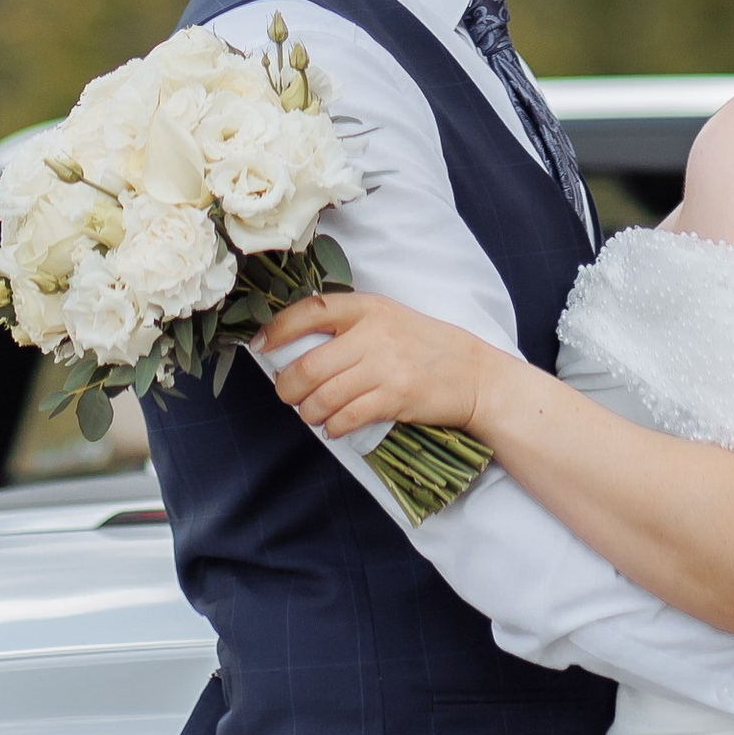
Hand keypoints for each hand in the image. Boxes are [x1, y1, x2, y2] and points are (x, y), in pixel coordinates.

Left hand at [257, 292, 502, 445]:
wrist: (473, 374)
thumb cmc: (424, 348)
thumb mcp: (388, 321)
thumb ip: (349, 328)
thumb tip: (294, 350)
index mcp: (368, 307)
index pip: (310, 311)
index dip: (277, 329)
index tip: (260, 346)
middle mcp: (374, 333)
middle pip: (308, 365)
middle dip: (288, 387)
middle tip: (288, 395)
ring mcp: (386, 366)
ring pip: (323, 396)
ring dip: (309, 413)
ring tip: (312, 415)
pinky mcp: (396, 397)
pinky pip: (347, 417)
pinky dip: (333, 427)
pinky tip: (334, 427)